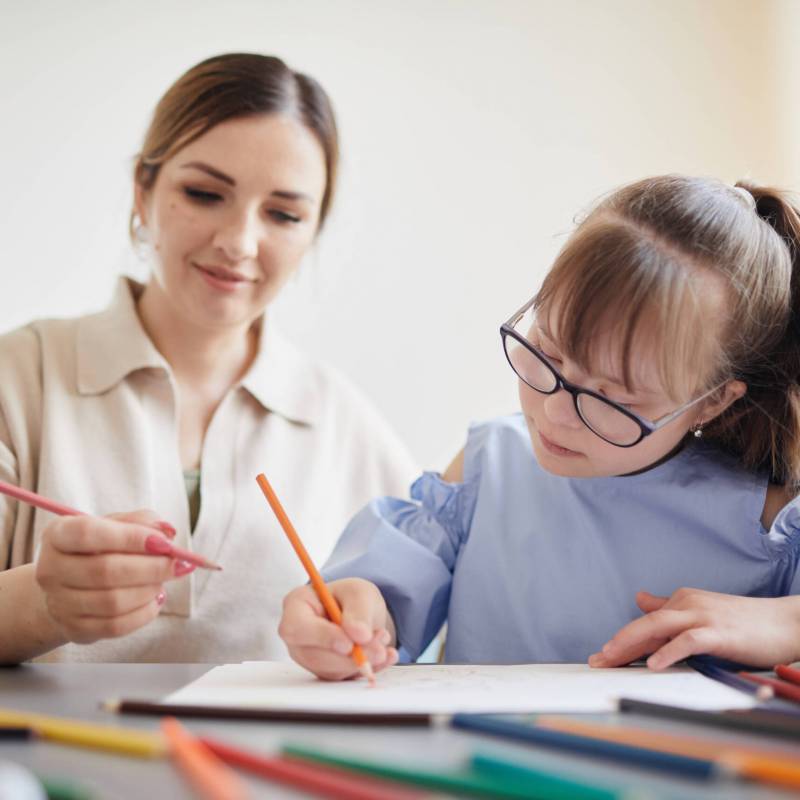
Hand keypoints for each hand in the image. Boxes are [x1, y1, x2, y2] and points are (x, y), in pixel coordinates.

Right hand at [35, 510, 192, 644]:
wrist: (70, 586)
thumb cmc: (98, 548)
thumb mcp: (116, 525)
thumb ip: (142, 521)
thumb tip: (167, 532)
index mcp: (58, 534)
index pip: (88, 533)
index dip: (130, 537)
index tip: (164, 542)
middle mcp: (50, 569)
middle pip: (105, 570)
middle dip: (151, 568)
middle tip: (177, 564)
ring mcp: (59, 603)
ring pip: (112, 601)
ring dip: (149, 590)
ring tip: (162, 581)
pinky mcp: (74, 629)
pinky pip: (115, 626)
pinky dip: (144, 613)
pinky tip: (154, 599)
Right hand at [279, 578, 397, 680]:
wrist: (360, 613)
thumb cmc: (350, 597)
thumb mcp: (359, 591)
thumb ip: (359, 610)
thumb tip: (359, 635)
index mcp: (296, 606)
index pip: (297, 627)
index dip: (321, 637)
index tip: (348, 643)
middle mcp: (297, 636)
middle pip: (314, 656)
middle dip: (350, 657)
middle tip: (378, 650)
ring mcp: (309, 658)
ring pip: (331, 671)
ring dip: (362, 663)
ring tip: (383, 642)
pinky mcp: (326, 673)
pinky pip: (344, 679)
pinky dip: (369, 669)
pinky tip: (384, 656)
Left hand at [588, 588, 799, 669]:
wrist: (787, 622)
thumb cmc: (746, 622)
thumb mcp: (702, 612)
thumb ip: (669, 608)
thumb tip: (640, 600)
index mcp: (682, 601)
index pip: (645, 623)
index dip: (621, 640)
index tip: (601, 657)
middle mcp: (688, 604)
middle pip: (644, 624)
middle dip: (617, 644)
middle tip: (597, 661)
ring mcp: (703, 616)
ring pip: (658, 627)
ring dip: (631, 644)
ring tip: (612, 659)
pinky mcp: (720, 632)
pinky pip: (689, 641)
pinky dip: (669, 652)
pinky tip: (655, 665)